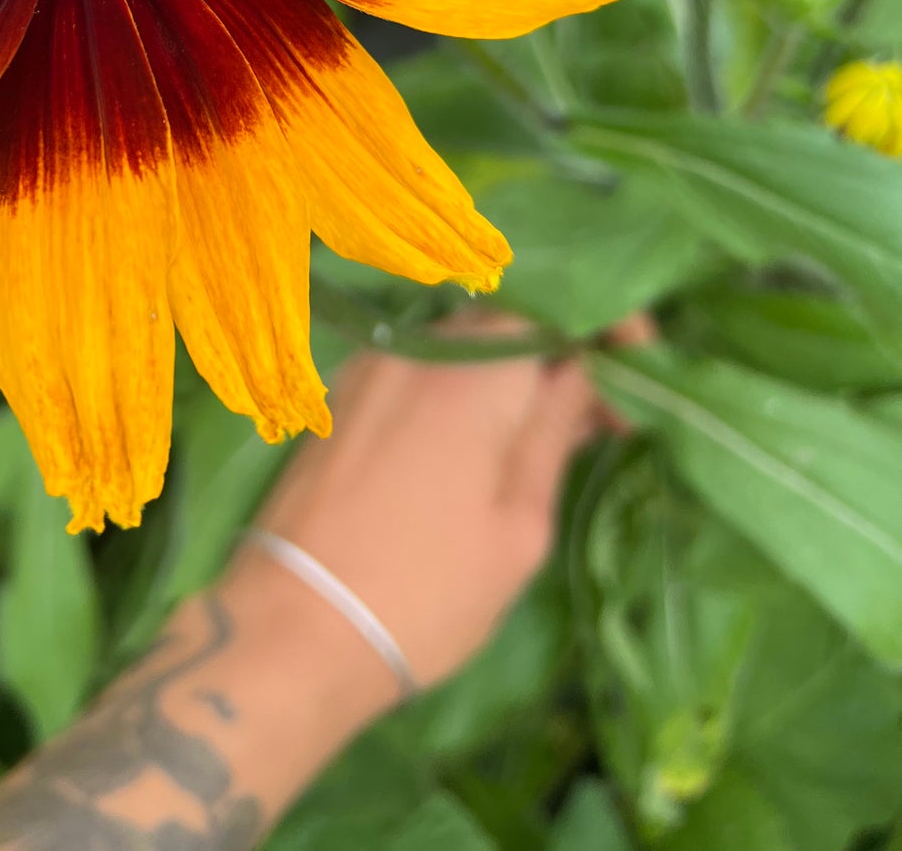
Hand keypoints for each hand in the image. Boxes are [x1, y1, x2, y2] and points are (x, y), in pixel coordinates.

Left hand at [243, 316, 612, 692]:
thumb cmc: (427, 592)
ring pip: (464, 342)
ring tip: (547, 436)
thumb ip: (554, 432)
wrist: (296, 628)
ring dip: (511, 372)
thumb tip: (586, 374)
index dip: (608, 327)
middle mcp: (418, 347)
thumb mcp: (519, 526)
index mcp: (472, 372)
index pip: (557, 310)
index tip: (641, 370)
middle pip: (509, 319)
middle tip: (603, 417)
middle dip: (562, 353)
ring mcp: (372, 366)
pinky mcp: (343, 394)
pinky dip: (461, 385)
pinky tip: (479, 441)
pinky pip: (421, 365)